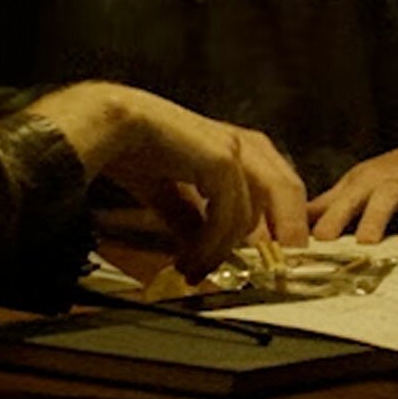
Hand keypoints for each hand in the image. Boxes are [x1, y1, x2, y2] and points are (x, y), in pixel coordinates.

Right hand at [29, 83, 307, 279]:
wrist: (108, 125)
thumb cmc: (135, 147)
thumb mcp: (171, 192)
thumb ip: (192, 220)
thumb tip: (202, 253)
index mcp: (239, 146)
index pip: (279, 188)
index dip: (281, 223)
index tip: (270, 259)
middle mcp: (244, 144)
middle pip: (289, 193)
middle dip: (284, 235)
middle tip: (272, 273)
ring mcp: (234, 149)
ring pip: (253, 213)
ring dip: (224, 251)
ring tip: (198, 270)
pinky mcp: (220, 160)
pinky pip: (228, 216)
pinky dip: (211, 245)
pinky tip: (189, 259)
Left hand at [309, 134, 397, 243]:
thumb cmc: (390, 174)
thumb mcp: (357, 183)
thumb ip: (328, 205)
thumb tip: (291, 221)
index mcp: (366, 184)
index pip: (346, 203)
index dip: (332, 220)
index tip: (318, 240)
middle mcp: (394, 186)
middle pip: (382, 201)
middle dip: (373, 220)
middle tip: (364, 243)